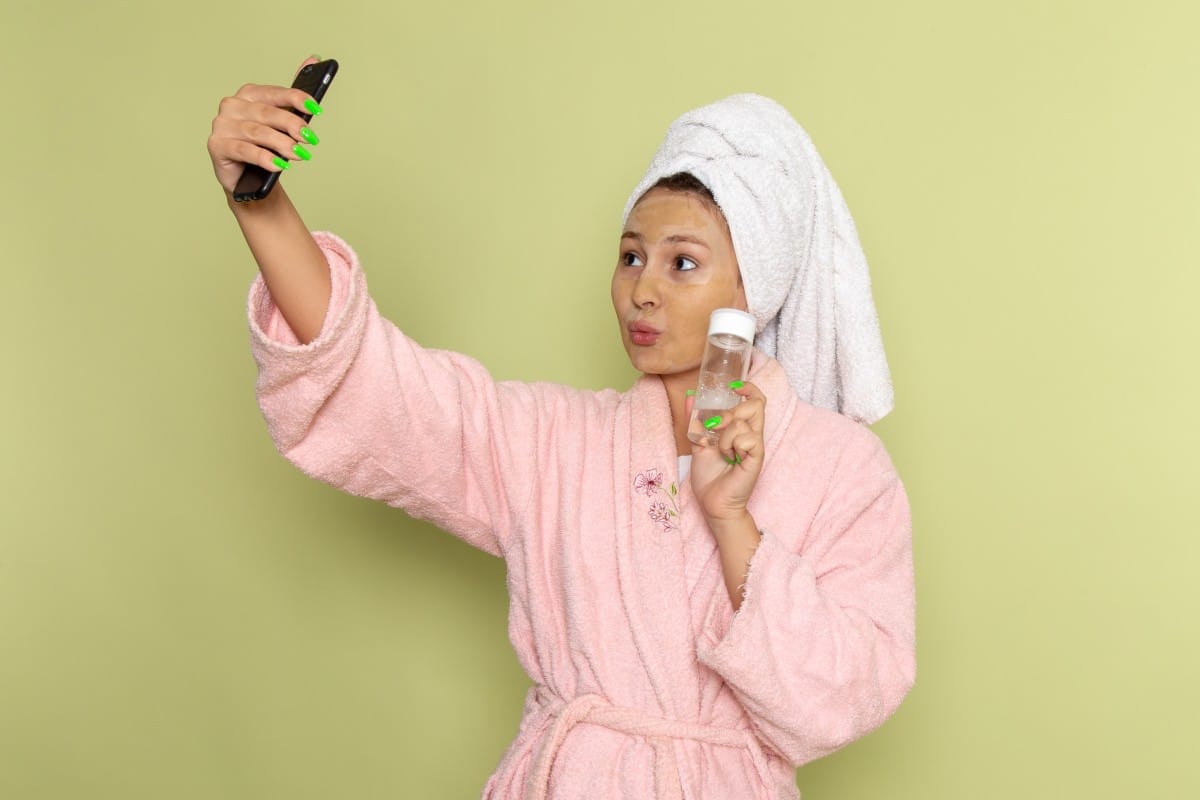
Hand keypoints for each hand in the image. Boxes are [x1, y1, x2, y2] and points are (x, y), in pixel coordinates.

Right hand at [206, 57, 322, 194]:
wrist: (248, 177)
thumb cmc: (266, 146)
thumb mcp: (282, 123)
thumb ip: (294, 95)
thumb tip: (313, 58)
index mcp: (248, 94)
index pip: (274, 93)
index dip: (296, 99)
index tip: (316, 109)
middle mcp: (232, 105)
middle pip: (267, 113)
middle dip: (292, 125)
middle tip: (310, 139)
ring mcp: (222, 124)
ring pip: (257, 132)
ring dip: (282, 144)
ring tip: (300, 155)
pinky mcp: (216, 145)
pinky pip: (243, 150)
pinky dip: (264, 158)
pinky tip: (279, 165)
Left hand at [687, 381, 765, 522]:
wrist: (712, 502)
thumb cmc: (709, 477)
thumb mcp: (698, 443)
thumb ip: (696, 421)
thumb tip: (690, 397)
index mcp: (741, 430)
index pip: (756, 400)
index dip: (749, 389)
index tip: (734, 388)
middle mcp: (752, 435)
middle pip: (755, 404)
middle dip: (729, 412)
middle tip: (715, 429)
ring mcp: (755, 446)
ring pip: (742, 422)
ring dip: (724, 436)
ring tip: (722, 452)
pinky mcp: (756, 457)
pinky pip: (748, 438)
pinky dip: (732, 445)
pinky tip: (730, 458)